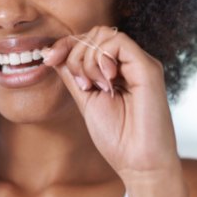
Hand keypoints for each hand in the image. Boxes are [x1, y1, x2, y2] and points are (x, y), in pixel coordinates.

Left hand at [43, 26, 180, 181]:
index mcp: (117, 69)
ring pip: (104, 34)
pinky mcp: (148, 68)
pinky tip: (106, 81)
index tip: (48, 59)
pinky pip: (118, 43)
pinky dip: (102, 58)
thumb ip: (73, 75)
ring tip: (95, 86)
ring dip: (87, 59)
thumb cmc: (117, 137)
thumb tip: (53, 54)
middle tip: (82, 84)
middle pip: (95, 33)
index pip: (90, 40)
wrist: (138, 163)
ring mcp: (140, 63)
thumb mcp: (85, 99)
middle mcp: (130, 62)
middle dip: (76, 53)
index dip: (66, 44)